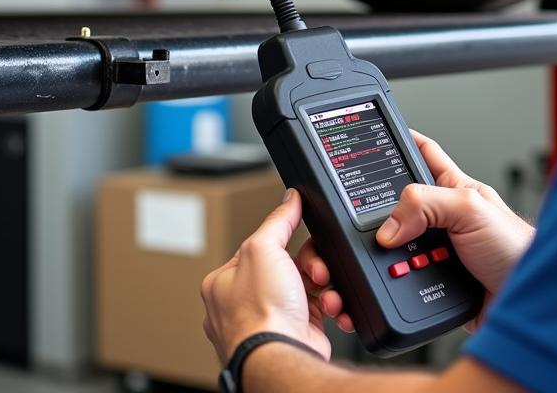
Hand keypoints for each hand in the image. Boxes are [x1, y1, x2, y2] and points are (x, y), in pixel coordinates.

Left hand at [200, 189, 330, 363]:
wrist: (283, 358)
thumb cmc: (259, 315)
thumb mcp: (263, 248)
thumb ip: (277, 220)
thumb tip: (290, 199)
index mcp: (226, 282)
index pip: (260, 247)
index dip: (284, 242)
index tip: (300, 239)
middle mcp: (245, 303)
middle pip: (288, 265)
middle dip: (309, 264)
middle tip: (314, 270)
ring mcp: (272, 319)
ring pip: (307, 285)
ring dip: (323, 284)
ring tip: (323, 289)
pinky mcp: (297, 332)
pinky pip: (320, 308)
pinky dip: (330, 304)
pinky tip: (329, 305)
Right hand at [298, 130, 534, 332]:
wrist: (530, 303)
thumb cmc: (517, 248)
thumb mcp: (470, 209)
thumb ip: (426, 204)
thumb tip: (388, 224)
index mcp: (453, 189)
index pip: (422, 153)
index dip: (401, 140)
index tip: (375, 133)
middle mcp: (443, 219)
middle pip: (398, 206)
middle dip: (383, 215)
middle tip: (380, 224)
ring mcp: (438, 251)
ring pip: (396, 247)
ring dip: (391, 259)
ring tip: (400, 261)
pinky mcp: (434, 285)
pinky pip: (402, 283)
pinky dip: (396, 287)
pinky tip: (400, 287)